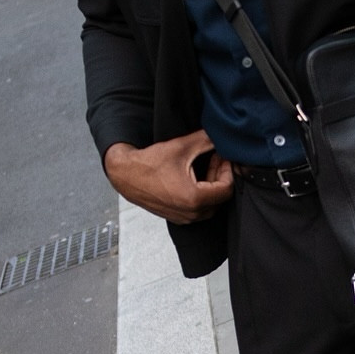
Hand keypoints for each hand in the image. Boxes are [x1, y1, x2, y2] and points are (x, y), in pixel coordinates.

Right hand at [103, 131, 233, 224]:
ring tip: (205, 166)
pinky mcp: (177, 217)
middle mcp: (190, 213)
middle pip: (220, 198)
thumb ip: (206, 140)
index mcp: (194, 198)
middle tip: (216, 159)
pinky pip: (198, 210)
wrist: (126, 175)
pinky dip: (201, 195)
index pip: (227, 188)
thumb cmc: (149, 164)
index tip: (223, 158)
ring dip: (212, 186)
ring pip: (210, 205)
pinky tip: (195, 178)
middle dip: (220, 177)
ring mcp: (183, 218)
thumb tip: (221, 135)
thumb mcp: (182, 147)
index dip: (228, 170)